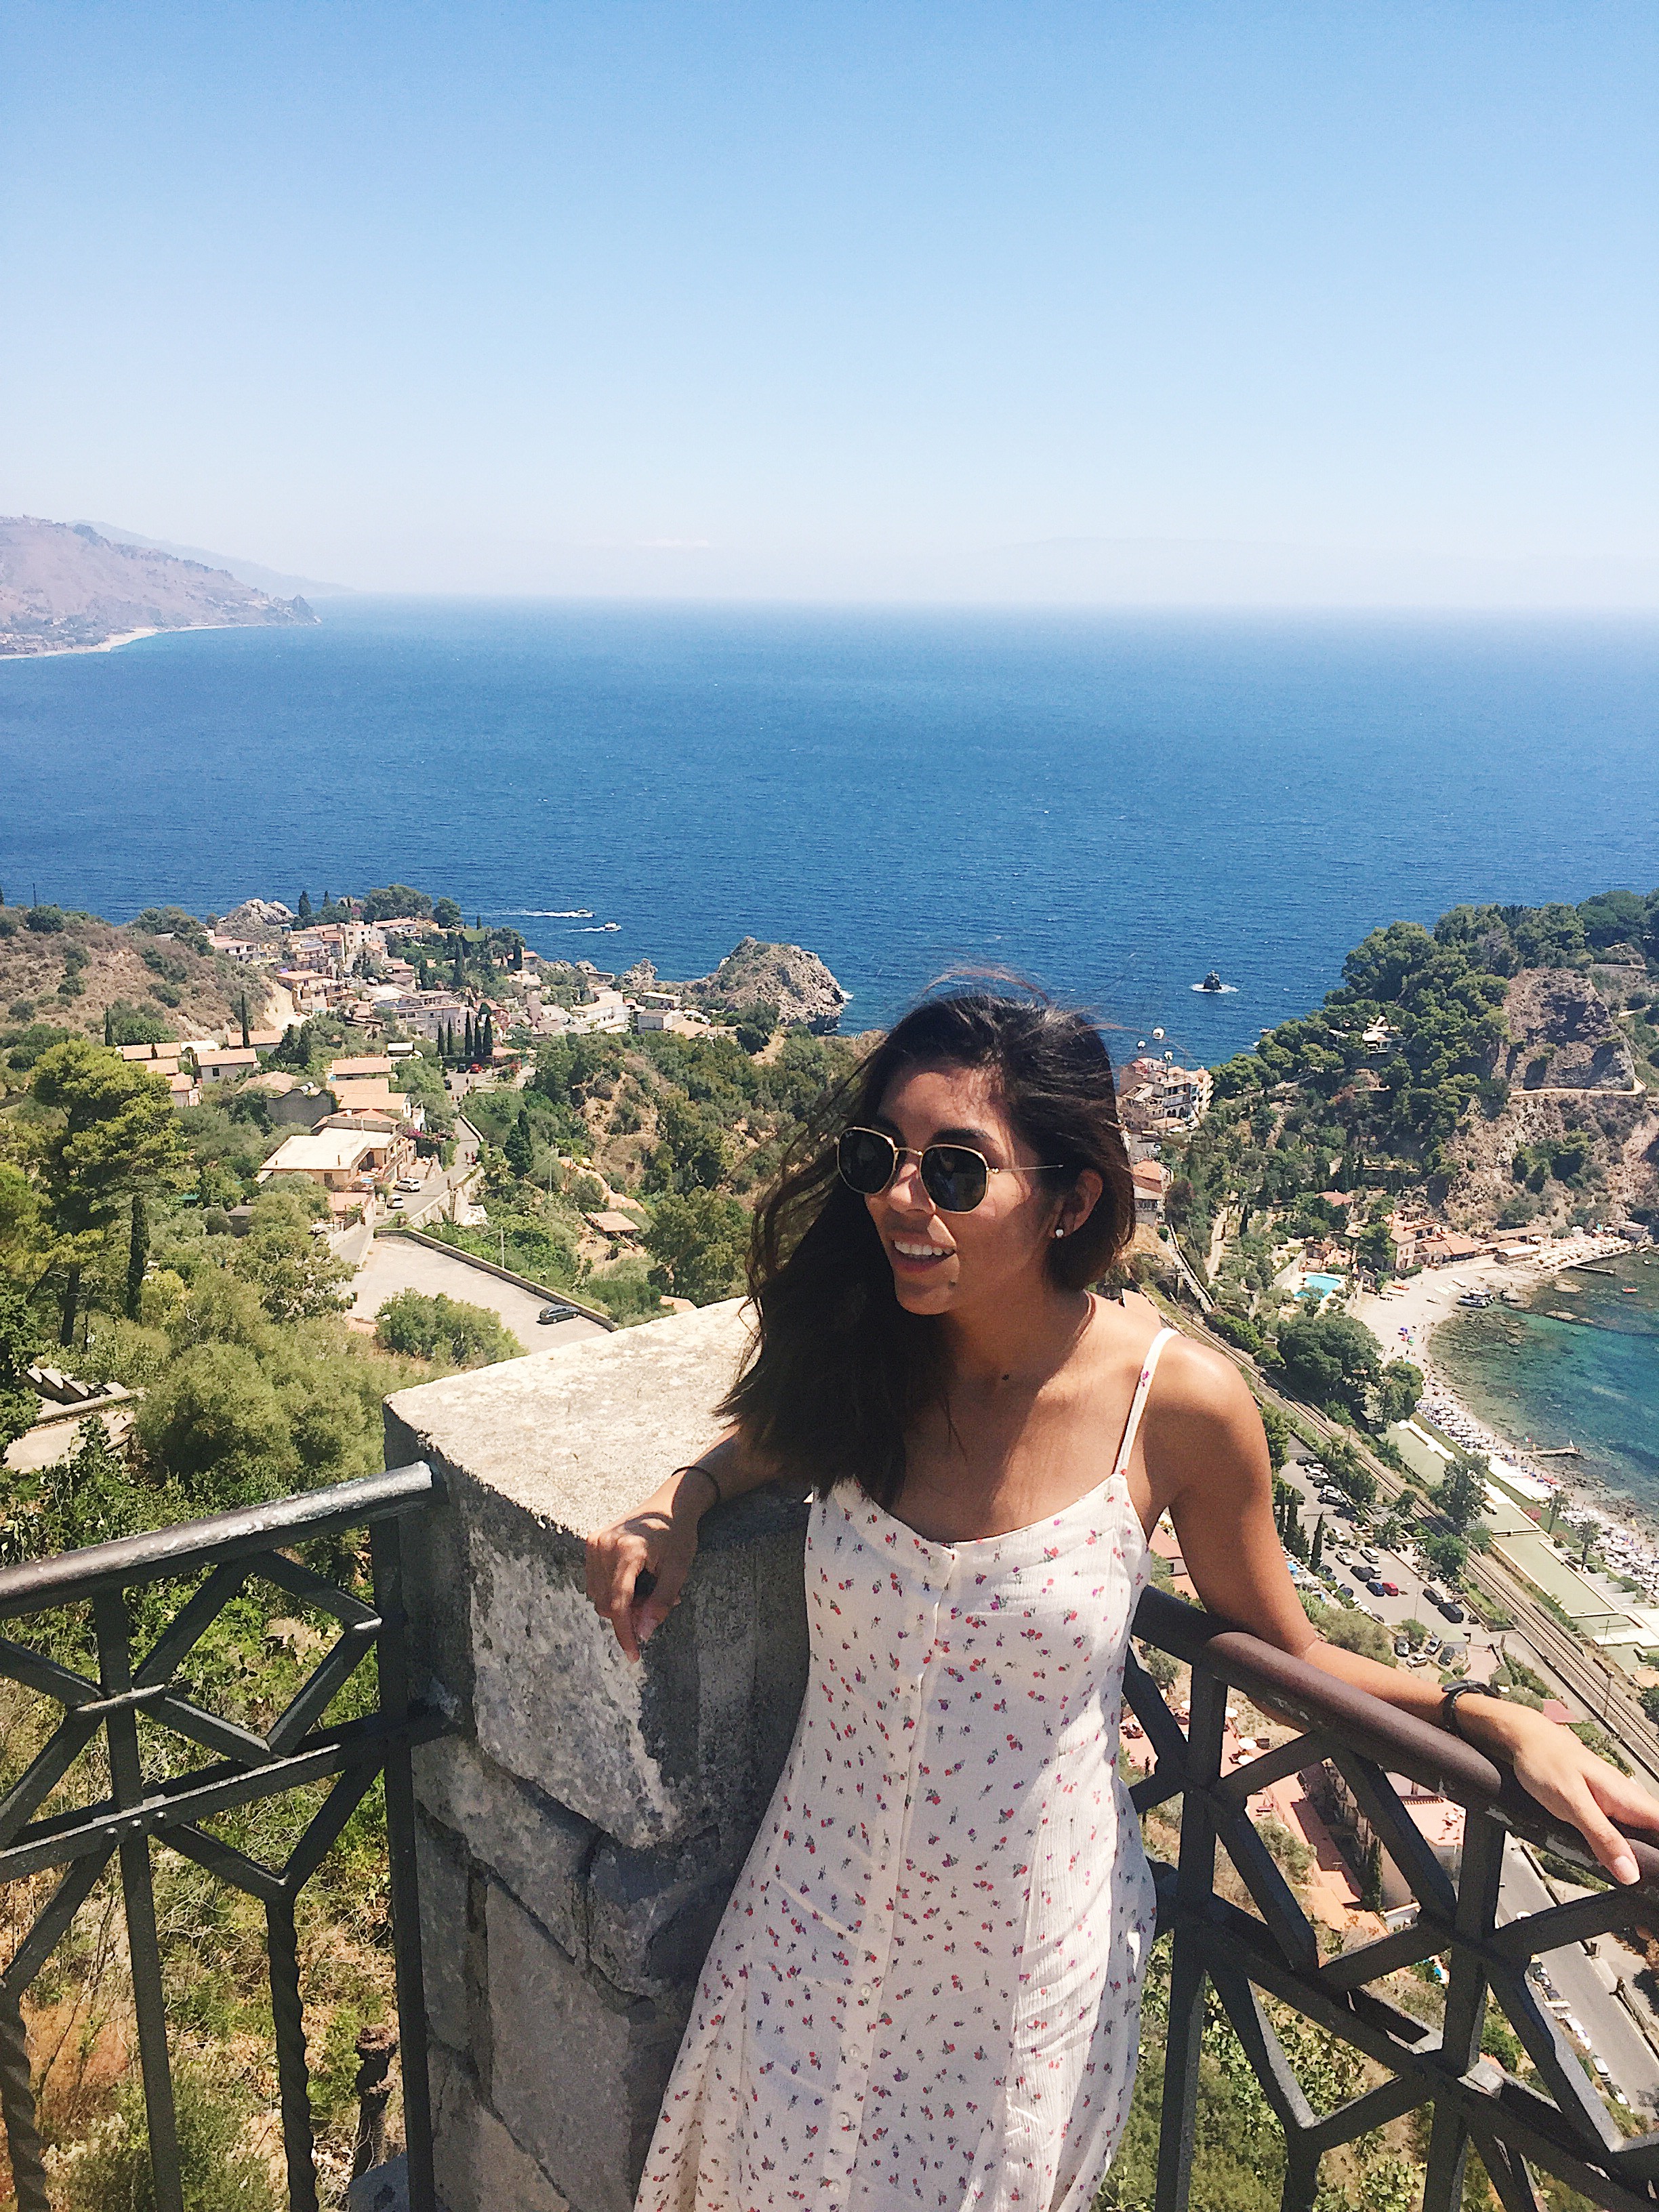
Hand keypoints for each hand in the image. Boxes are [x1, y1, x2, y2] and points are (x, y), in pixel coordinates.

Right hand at [585, 1486, 703, 1661]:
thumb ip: (661, 1602)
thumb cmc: (678, 1534)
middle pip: (606, 1603)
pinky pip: (595, 1582)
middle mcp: (603, 1545)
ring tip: (648, 1589)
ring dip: (620, 1604)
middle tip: (656, 1606)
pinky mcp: (591, 1542)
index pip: (618, 1604)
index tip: (634, 1656)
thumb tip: (643, 1634)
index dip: (625, 1634)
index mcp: (626, 1551)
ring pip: (598, 1595)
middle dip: (628, 1616)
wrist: (669, 1502)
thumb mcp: (679, 1569)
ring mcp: (594, 1542)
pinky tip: (634, 1581)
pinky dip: (612, 1591)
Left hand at [1489, 1706, 1658, 1884]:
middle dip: (1650, 1857)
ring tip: (1622, 1871)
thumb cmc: (1545, 1761)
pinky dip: (1616, 1844)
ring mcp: (1615, 1801)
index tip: (1655, 1873)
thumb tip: (1629, 1872)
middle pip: (1654, 1836)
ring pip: (1638, 1834)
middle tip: (1635, 1877)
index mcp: (1628, 1798)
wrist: (1525, 1739)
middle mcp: (1627, 1798)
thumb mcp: (1573, 1804)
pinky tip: (1607, 1854)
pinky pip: (1619, 1829)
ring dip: (1632, 1853)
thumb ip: (1602, 1838)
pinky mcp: (1601, 1804)